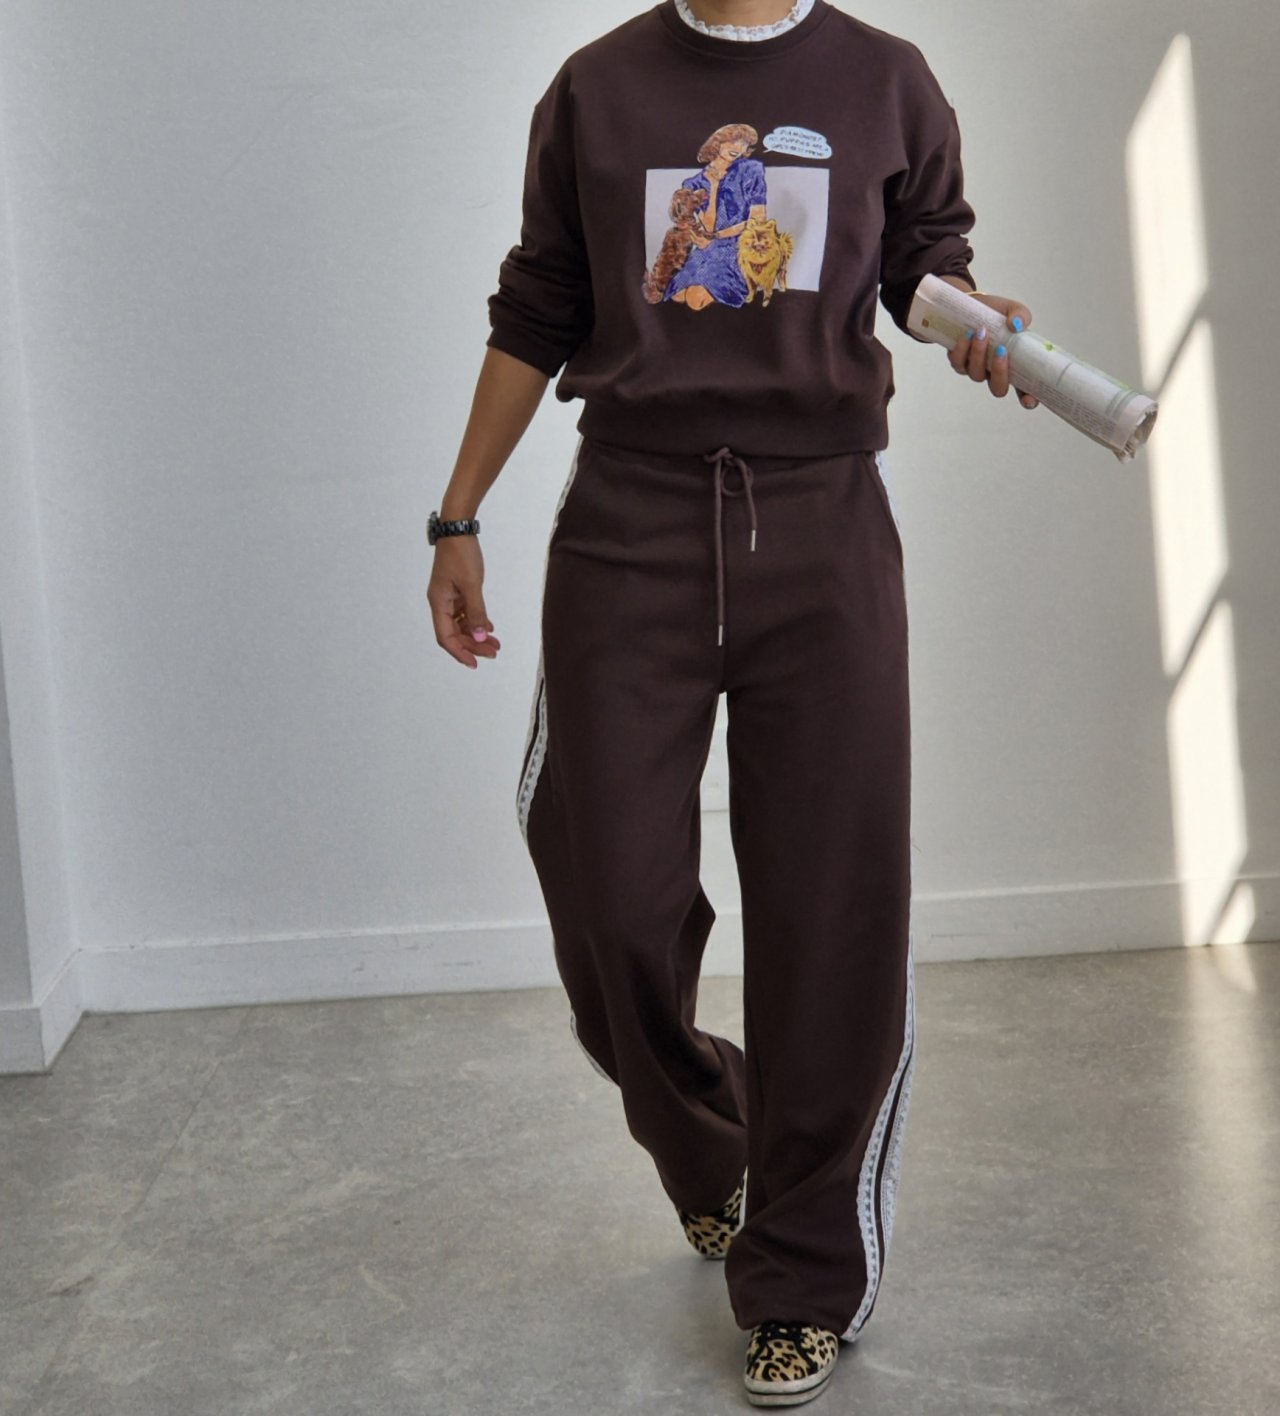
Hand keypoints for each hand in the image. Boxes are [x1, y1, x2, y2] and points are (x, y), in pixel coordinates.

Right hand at [427, 536, 500, 669]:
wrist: (458, 529)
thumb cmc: (461, 553)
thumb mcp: (472, 585)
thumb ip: (476, 612)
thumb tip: (480, 636)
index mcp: (438, 603)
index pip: (445, 637)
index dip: (459, 652)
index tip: (474, 663)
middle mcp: (441, 603)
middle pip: (454, 633)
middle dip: (473, 645)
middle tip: (493, 653)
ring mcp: (448, 597)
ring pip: (461, 624)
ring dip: (477, 635)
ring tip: (495, 644)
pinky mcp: (456, 590)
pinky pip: (465, 613)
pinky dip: (476, 621)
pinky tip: (490, 628)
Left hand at [947, 292, 1039, 409]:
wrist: (971, 305)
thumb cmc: (997, 313)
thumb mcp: (1014, 310)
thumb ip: (1021, 316)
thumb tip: (1016, 325)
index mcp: (1015, 365)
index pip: (1025, 389)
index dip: (1028, 399)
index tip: (1029, 399)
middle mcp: (995, 372)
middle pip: (998, 389)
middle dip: (1000, 372)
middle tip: (1001, 349)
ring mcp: (976, 369)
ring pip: (976, 375)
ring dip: (979, 354)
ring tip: (982, 332)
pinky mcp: (959, 362)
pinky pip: (958, 364)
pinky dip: (962, 350)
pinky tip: (967, 335)